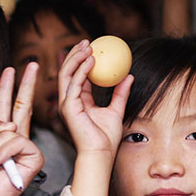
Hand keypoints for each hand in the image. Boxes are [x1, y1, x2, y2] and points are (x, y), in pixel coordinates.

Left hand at [0, 62, 43, 195]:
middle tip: (34, 64)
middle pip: (23, 103)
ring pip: (9, 130)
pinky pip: (16, 141)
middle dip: (27, 83)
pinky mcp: (34, 155)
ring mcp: (26, 144)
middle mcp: (15, 135)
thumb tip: (9, 123)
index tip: (11, 70)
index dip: (7, 86)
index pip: (5, 103)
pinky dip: (3, 152)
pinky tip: (1, 164)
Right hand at [57, 40, 132, 157]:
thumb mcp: (117, 109)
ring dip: (77, 57)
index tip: (94, 47)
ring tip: (88, 46)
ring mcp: (66, 104)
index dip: (83, 60)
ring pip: (67, 74)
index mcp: (78, 101)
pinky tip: (91, 60)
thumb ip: (120, 93)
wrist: (101, 153)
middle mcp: (69, 101)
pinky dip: (82, 70)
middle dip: (75, 54)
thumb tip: (129, 76)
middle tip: (88, 41)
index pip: (77, 75)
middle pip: (68, 71)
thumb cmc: (107, 137)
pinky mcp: (68, 107)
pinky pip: (74, 83)